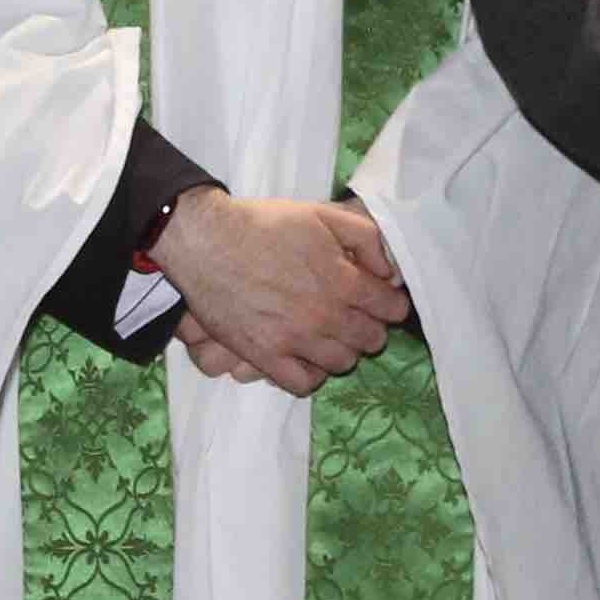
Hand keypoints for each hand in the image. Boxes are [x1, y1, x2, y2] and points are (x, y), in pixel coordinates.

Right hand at [155, 192, 410, 395]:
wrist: (207, 241)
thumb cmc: (264, 224)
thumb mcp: (322, 215)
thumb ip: (366, 239)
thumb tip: (389, 271)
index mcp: (343, 282)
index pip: (391, 309)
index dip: (391, 303)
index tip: (382, 299)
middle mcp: (325, 317)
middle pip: (372, 340)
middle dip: (372, 327)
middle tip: (358, 316)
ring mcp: (295, 341)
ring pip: (342, 363)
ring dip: (345, 350)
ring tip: (332, 335)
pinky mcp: (266, 357)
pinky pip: (303, 384)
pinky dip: (312, 375)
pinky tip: (307, 357)